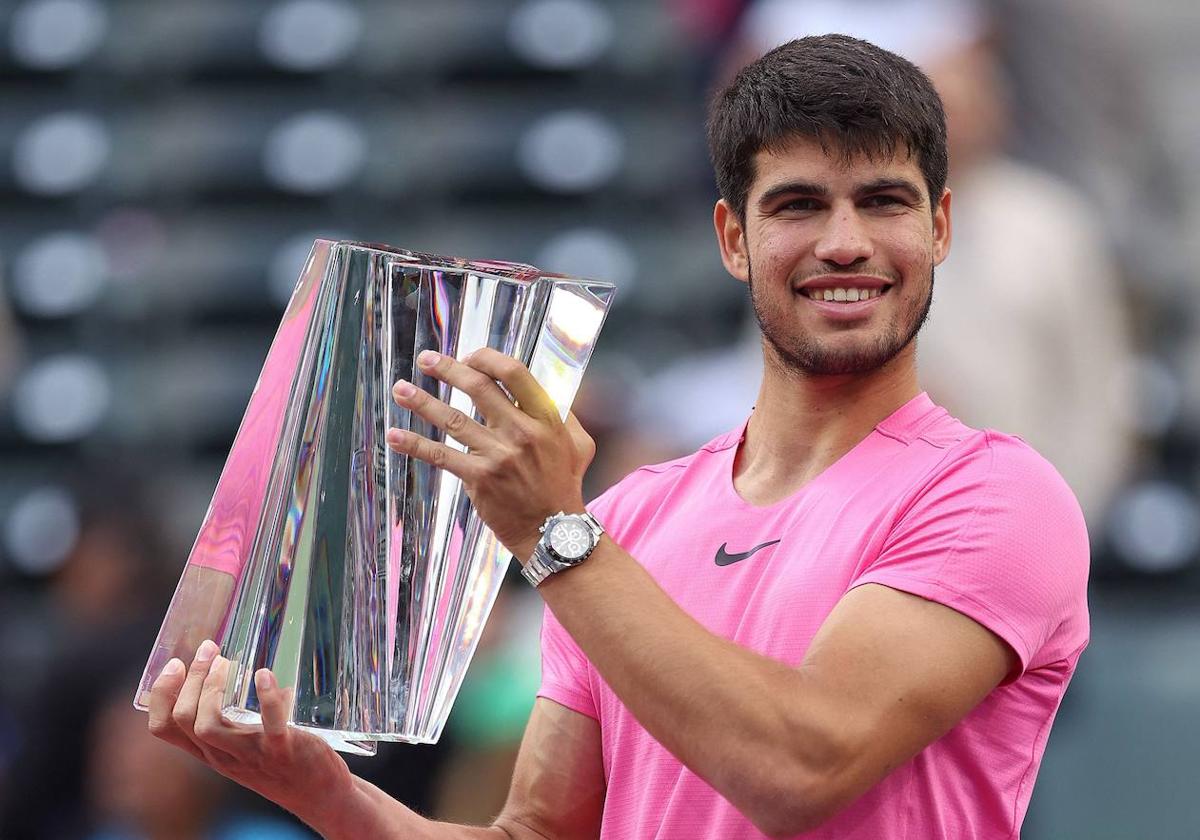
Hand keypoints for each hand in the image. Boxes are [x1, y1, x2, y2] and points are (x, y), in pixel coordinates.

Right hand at [147, 639, 352, 830]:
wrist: (317, 793)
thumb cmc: (280, 762)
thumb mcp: (245, 745)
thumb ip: (237, 718)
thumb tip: (247, 671)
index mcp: (210, 750)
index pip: (164, 729)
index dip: (161, 695)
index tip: (174, 664)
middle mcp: (222, 754)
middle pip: (184, 720)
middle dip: (188, 681)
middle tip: (208, 650)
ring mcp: (250, 754)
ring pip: (208, 726)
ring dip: (212, 688)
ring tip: (225, 660)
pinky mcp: (281, 749)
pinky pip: (270, 725)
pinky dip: (266, 698)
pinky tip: (264, 675)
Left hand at [385, 347, 595, 561]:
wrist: (553, 531)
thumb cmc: (564, 485)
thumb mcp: (578, 444)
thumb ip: (563, 414)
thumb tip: (545, 388)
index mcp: (546, 418)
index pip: (514, 374)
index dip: (487, 359)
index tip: (469, 356)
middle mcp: (522, 433)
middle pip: (478, 388)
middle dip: (448, 369)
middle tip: (426, 359)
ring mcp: (498, 456)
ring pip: (453, 420)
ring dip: (422, 402)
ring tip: (400, 389)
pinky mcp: (479, 479)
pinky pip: (442, 456)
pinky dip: (415, 444)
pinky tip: (394, 435)